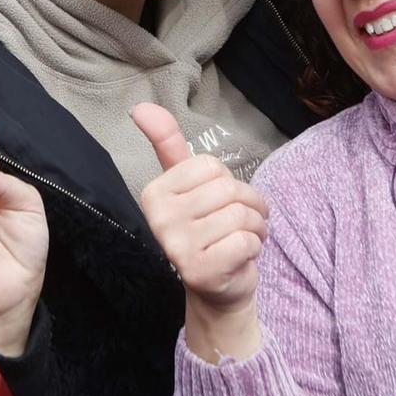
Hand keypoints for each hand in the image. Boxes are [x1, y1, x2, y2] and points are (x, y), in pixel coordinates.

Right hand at [132, 103, 267, 363]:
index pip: (211, 167)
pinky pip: (246, 241)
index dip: (227, 183)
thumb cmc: (207, 229)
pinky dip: (254, 248)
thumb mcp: (188, 184)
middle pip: (229, 190)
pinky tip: (239, 258)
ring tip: (240, 240)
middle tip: (237, 225)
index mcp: (154, 194)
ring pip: (241, 215)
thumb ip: (166, 143)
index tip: (219, 204)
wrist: (217, 289)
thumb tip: (140, 106)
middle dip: (248, 205)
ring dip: (255, 228)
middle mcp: (159, 220)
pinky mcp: (200, 271)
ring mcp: (177, 248)